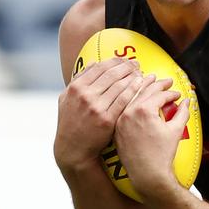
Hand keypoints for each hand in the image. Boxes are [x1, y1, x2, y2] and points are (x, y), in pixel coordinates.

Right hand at [54, 58, 146, 172]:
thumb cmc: (71, 122)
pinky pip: (124, 100)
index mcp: (75, 87)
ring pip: (119, 85)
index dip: (115, 61)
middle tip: (137, 64)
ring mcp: (96, 107)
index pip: (99, 67)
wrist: (73, 148)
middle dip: (127, 66)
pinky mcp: (107, 119)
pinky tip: (141, 84)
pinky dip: (133, 89)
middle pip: (111, 74)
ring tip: (141, 73)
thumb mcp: (67, 99)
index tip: (125, 60)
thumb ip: (79, 80)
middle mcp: (85, 95)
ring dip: (132, 76)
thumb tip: (94, 63)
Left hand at [113, 77, 188, 195]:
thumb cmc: (162, 154)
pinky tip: (136, 99)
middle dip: (157, 85)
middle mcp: (129, 113)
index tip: (177, 94)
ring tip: (149, 82)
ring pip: (131, 98)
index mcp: (143, 110)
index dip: (171, 92)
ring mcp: (120, 121)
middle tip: (166, 82)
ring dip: (141, 89)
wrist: (147, 175)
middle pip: (143, 91)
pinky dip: (131, 102)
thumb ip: (182, 112)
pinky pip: (123, 110)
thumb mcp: (176, 130)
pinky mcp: (116, 129)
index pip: (159, 94)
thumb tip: (187, 102)